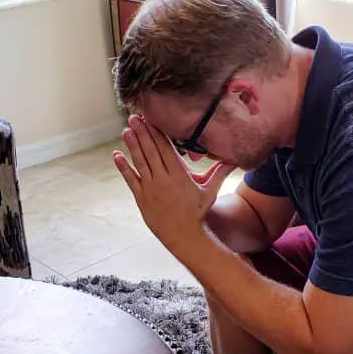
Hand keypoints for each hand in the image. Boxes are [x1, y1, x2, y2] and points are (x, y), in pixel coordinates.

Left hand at [113, 116, 235, 254]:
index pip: (166, 148)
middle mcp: (163, 179)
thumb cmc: (198, 213)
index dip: (157, 133)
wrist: (184, 236)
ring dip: (133, 145)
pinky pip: (130, 179)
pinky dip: (123, 167)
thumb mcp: (210, 191)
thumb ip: (220, 172)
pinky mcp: (141, 198)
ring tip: (127, 129)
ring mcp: (150, 188)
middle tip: (135, 117)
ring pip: (140, 162)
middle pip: (151, 151)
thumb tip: (235, 159)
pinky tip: (117, 155)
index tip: (150, 119)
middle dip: (143, 133)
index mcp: (179, 174)